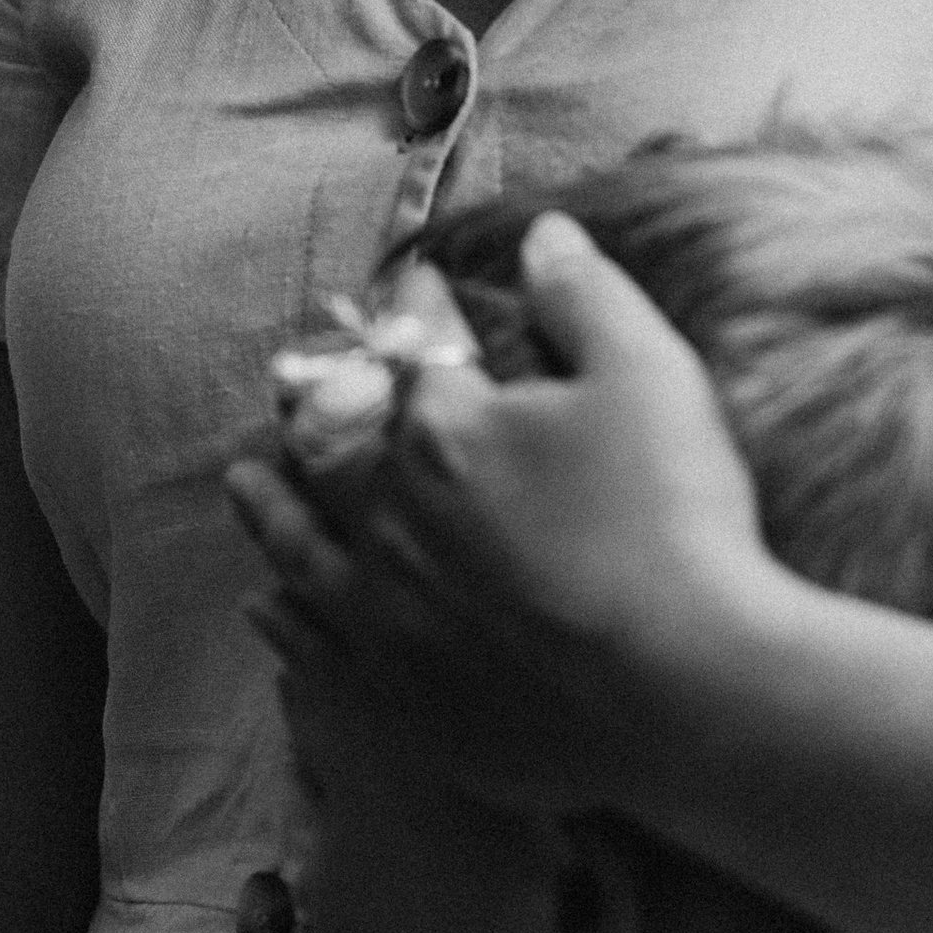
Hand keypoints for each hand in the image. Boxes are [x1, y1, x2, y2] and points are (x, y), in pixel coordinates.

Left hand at [229, 213, 790, 815]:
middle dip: (308, 409)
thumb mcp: (647, 376)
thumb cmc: (673, 519)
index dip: (417, 309)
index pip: (413, 352)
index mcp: (441, 433)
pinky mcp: (397, 700)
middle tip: (285, 392)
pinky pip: (314, 653)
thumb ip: (586, 297)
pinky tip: (269, 610)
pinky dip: (284, 622)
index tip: (415, 287)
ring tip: (243, 484)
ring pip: (300, 549)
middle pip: (329, 450)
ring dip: (268, 510)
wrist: (689, 687)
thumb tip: (542, 233)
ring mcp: (384, 616)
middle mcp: (389, 520)